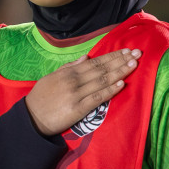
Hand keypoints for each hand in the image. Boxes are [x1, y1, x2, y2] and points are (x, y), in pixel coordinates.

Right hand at [24, 49, 139, 136]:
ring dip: (119, 72)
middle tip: (137, 54)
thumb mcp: (52, 77)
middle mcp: (74, 80)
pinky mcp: (77, 109)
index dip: (112, 56)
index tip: (127, 50)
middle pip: (102, 69)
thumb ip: (69, 67)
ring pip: (102, 81)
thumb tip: (85, 57)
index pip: (95, 62)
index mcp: (68, 72)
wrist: (31, 118)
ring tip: (133, 65)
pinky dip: (110, 90)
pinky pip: (97, 98)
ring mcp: (76, 94)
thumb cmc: (41, 98)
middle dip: (120, 61)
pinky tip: (121, 83)